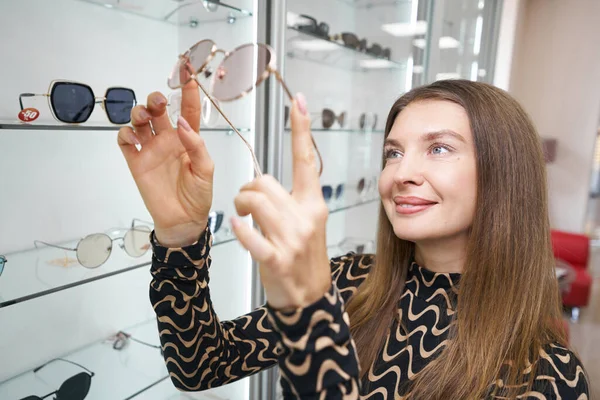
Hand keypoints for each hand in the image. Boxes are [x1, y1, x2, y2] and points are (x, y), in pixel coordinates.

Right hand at [117, 80, 213, 246]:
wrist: (183, 220)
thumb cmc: (198, 196)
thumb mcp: (205, 171)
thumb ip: (196, 146)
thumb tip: (183, 125)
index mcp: (188, 139)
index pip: (188, 110)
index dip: (187, 91)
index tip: (187, 72)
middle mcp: (168, 140)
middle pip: (157, 110)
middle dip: (155, 99)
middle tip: (158, 103)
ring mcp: (151, 149)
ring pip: (139, 120)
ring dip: (138, 112)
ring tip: (144, 117)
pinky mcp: (136, 161)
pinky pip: (125, 140)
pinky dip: (125, 133)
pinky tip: (133, 137)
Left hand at [231, 94, 330, 310]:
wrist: (309, 297)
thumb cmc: (303, 257)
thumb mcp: (305, 224)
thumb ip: (289, 200)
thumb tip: (261, 181)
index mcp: (313, 204)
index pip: (306, 160)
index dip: (301, 129)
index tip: (297, 100)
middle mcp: (305, 217)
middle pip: (264, 182)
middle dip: (246, 189)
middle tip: (244, 203)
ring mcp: (292, 239)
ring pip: (254, 202)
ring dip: (240, 206)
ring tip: (241, 217)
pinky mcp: (276, 259)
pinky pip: (250, 234)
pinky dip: (239, 231)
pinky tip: (236, 229)